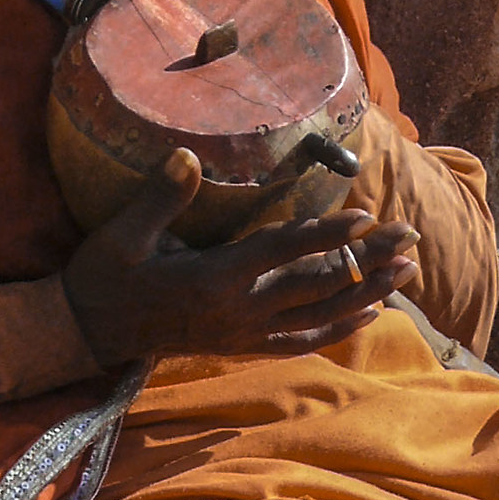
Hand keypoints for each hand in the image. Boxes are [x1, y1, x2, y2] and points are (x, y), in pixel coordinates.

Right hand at [62, 148, 419, 366]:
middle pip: (317, 284)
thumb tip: (186, 153)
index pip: (282, 251)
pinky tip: (369, 314)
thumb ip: (160, 196)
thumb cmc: (104, 277)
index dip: (327, 234)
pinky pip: (300, 341)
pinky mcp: (242, 346)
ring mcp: (244, 333)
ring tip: (408, 272)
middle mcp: (238, 311)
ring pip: (320, 315)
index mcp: (213, 279)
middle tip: (411, 238)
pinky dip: (338, 328)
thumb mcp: (122, 235)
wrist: (88, 334)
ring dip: (367, 293)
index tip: (368, 216)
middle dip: (368, 261)